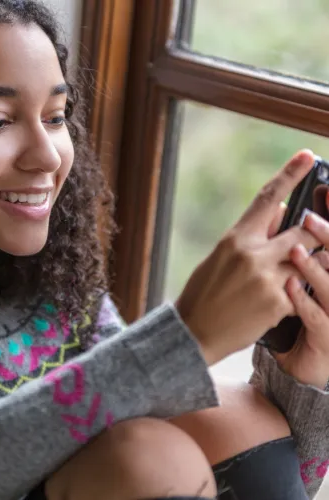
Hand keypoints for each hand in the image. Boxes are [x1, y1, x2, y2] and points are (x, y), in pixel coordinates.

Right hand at [176, 150, 322, 365]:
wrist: (194, 331)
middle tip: (314, 240)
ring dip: (310, 267)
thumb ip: (251, 235)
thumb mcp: (221, 258)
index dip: (289, 174)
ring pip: (310, 262)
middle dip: (315, 235)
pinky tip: (274, 306)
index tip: (307, 155)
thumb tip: (279, 212)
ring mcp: (268, 279)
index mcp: (235, 239)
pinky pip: (302, 292)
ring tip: (291, 275)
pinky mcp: (278, 304)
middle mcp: (253, 254)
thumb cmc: (204, 292)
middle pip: (305, 232)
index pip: (267, 199)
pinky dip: (296, 296)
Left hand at [276, 208, 328, 389]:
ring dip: (314, 268)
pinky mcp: (328, 336)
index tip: (325, 189)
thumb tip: (282, 207)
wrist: (304, 361)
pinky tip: (290, 288)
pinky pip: (317, 316)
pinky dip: (304, 300)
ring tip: (296, 253)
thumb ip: (293, 246)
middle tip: (309, 219)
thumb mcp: (295, 278)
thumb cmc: (300, 315)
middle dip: (326, 237)